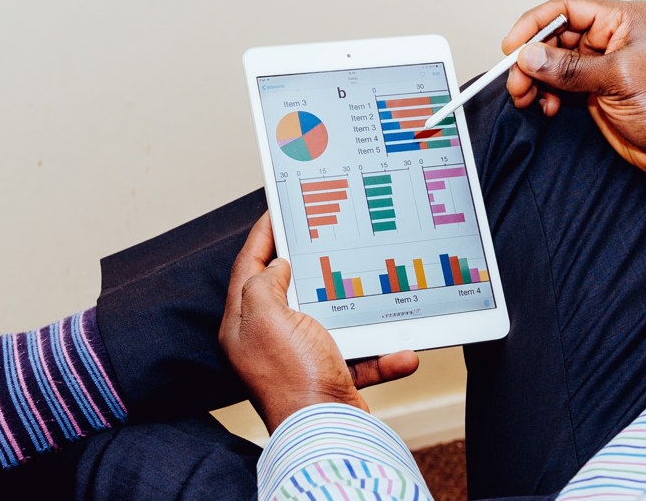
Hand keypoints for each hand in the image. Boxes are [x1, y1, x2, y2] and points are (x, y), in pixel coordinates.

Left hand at [219, 214, 419, 432]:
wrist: (326, 434)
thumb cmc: (292, 377)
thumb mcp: (267, 317)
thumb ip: (264, 284)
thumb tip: (278, 267)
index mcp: (244, 325)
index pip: (248, 268)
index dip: (263, 236)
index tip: (277, 210)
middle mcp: (268, 341)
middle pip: (287, 290)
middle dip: (311, 265)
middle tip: (326, 235)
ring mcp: (300, 359)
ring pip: (330, 320)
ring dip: (358, 311)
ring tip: (373, 287)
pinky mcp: (330, 377)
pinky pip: (360, 356)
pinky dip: (382, 354)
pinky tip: (401, 351)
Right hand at [502, 0, 645, 179]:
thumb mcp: (619, 79)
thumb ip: (570, 68)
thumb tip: (530, 56)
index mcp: (625, 19)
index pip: (569, 8)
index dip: (536, 24)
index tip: (512, 46)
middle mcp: (613, 38)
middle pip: (557, 37)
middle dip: (533, 58)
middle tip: (516, 81)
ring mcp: (604, 66)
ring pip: (555, 64)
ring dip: (536, 79)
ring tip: (526, 97)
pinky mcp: (598, 92)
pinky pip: (562, 86)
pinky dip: (548, 95)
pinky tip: (547, 108)